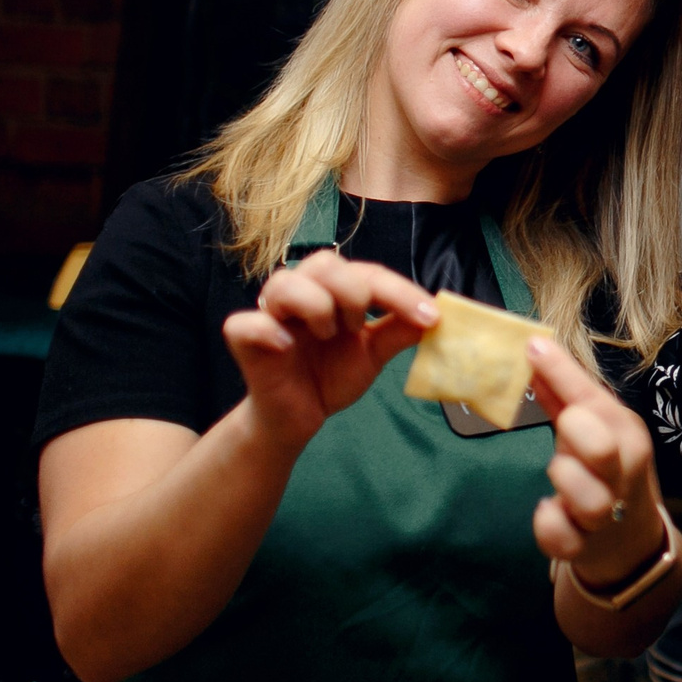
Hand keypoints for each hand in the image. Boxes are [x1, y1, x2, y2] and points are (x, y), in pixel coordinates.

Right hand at [221, 252, 437, 451]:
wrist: (297, 418)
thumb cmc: (330, 376)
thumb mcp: (372, 355)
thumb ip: (398, 332)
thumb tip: (436, 315)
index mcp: (332, 291)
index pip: (368, 274)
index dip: (400, 291)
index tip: (430, 316)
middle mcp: (300, 292)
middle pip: (324, 264)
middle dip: (353, 292)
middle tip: (359, 326)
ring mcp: (270, 314)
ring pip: (285, 283)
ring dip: (316, 305)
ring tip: (327, 335)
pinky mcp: (244, 339)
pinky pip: (245, 323)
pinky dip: (267, 331)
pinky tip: (286, 346)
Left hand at [525, 335, 666, 586]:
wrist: (631, 538)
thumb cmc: (607, 469)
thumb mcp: (597, 427)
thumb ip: (564, 393)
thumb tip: (533, 350)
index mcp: (626, 435)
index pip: (595, 398)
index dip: (562, 372)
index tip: (532, 348)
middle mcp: (621, 472)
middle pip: (601, 450)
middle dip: (575, 433)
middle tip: (563, 427)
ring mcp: (605, 513)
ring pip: (587, 500)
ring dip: (565, 481)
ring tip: (558, 472)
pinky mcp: (584, 545)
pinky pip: (564, 539)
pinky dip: (549, 525)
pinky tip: (547, 508)